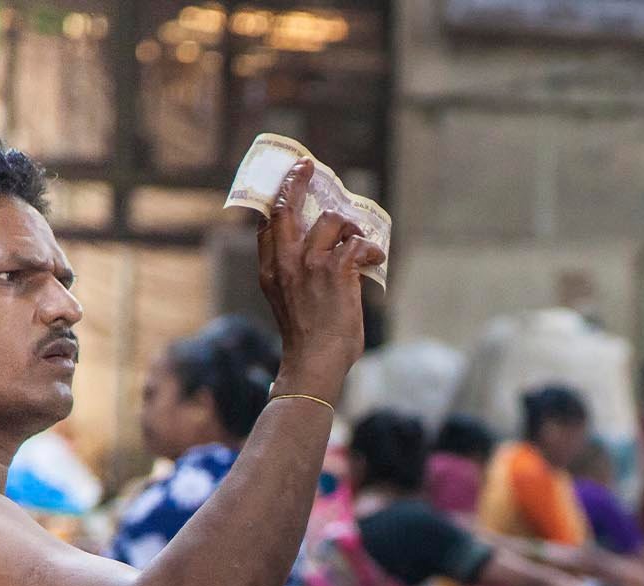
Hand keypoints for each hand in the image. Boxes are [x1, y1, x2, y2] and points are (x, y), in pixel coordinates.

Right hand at [254, 159, 384, 389]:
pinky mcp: (335, 272)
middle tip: (307, 166)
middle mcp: (286, 261)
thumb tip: (324, 258)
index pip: (269, 224)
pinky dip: (370, 249)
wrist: (314, 362)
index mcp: (270, 269)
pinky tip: (375, 260)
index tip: (287, 183)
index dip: (278, 199)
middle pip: (286, 207)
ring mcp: (310, 264)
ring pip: (332, 220)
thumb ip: (294, 276)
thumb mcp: (287, 301)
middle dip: (295, 181)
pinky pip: (357, 244)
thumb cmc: (306, 338)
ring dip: (350, 227)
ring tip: (358, 242)